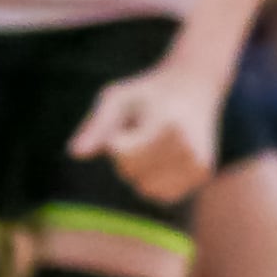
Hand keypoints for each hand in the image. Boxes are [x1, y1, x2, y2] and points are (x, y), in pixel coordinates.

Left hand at [68, 54, 224, 205]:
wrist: (196, 83)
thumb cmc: (148, 91)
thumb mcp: (118, 96)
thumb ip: (96, 124)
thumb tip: (74, 153)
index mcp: (168, 124)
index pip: (121, 155)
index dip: (116, 140)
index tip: (131, 121)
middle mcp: (188, 145)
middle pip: (131, 172)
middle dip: (127, 155)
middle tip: (145, 128)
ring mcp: (198, 161)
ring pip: (145, 187)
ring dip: (141, 170)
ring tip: (155, 141)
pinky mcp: (202, 172)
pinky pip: (162, 193)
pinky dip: (155, 181)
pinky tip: (164, 157)